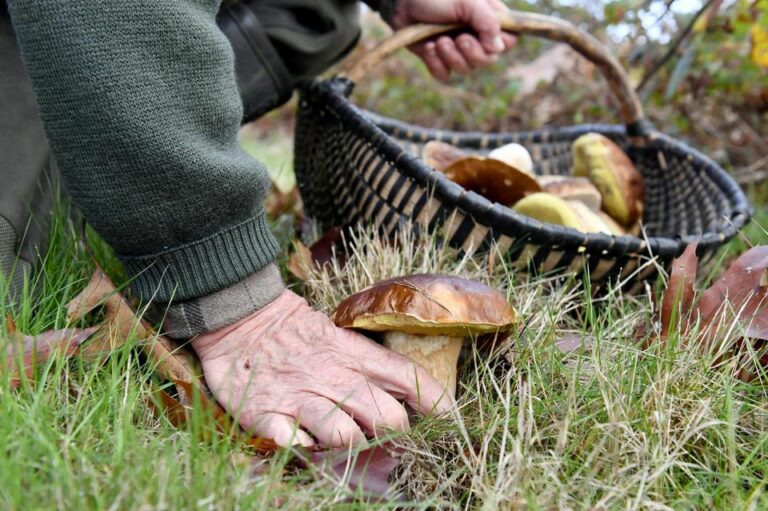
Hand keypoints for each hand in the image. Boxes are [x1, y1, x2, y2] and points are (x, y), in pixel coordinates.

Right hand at [191, 290, 449, 447]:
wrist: (240, 316)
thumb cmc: (294, 330)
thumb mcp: (338, 335)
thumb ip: (368, 363)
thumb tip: (403, 395)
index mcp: (353, 354)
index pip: (407, 378)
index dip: (435, 401)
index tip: (450, 418)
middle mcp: (333, 377)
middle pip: (386, 418)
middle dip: (395, 434)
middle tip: (388, 436)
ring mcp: (300, 397)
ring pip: (346, 436)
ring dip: (353, 446)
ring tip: (345, 442)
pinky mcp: (267, 414)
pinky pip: (295, 445)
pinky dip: (304, 450)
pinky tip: (304, 442)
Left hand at [389, 0, 516, 80]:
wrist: (402, 3)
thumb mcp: (466, 1)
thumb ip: (487, 21)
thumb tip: (498, 48)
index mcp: (487, 20)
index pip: (509, 40)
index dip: (500, 44)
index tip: (485, 36)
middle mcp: (475, 37)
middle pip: (488, 60)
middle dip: (473, 53)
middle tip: (460, 39)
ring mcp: (457, 50)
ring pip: (466, 69)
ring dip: (452, 57)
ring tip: (439, 40)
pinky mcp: (438, 60)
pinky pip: (445, 75)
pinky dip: (436, 63)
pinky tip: (429, 47)